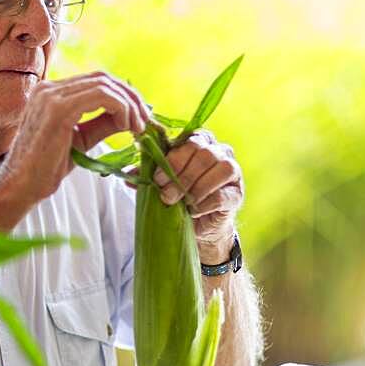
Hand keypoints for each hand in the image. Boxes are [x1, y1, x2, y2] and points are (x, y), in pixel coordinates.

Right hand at [0, 71, 149, 205]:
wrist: (21, 185)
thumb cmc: (46, 168)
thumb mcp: (82, 140)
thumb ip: (102, 123)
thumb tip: (130, 114)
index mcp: (51, 93)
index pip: (96, 81)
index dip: (123, 95)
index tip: (139, 117)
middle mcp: (49, 88)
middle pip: (103, 78)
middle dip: (130, 97)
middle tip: (145, 121)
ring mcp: (51, 96)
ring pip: (105, 85)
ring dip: (129, 105)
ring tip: (137, 128)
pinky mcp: (58, 108)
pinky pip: (101, 97)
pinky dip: (120, 109)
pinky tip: (125, 127)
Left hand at [152, 130, 243, 260]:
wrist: (197, 225)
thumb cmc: (178, 196)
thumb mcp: (160, 183)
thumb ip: (146, 175)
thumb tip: (128, 175)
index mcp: (198, 141)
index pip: (189, 140)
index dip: (173, 159)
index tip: (157, 179)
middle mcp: (219, 151)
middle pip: (204, 153)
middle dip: (182, 176)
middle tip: (166, 195)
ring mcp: (232, 171)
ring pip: (220, 168)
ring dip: (196, 187)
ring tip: (181, 203)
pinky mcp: (237, 193)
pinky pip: (223, 194)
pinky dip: (204, 203)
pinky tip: (193, 210)